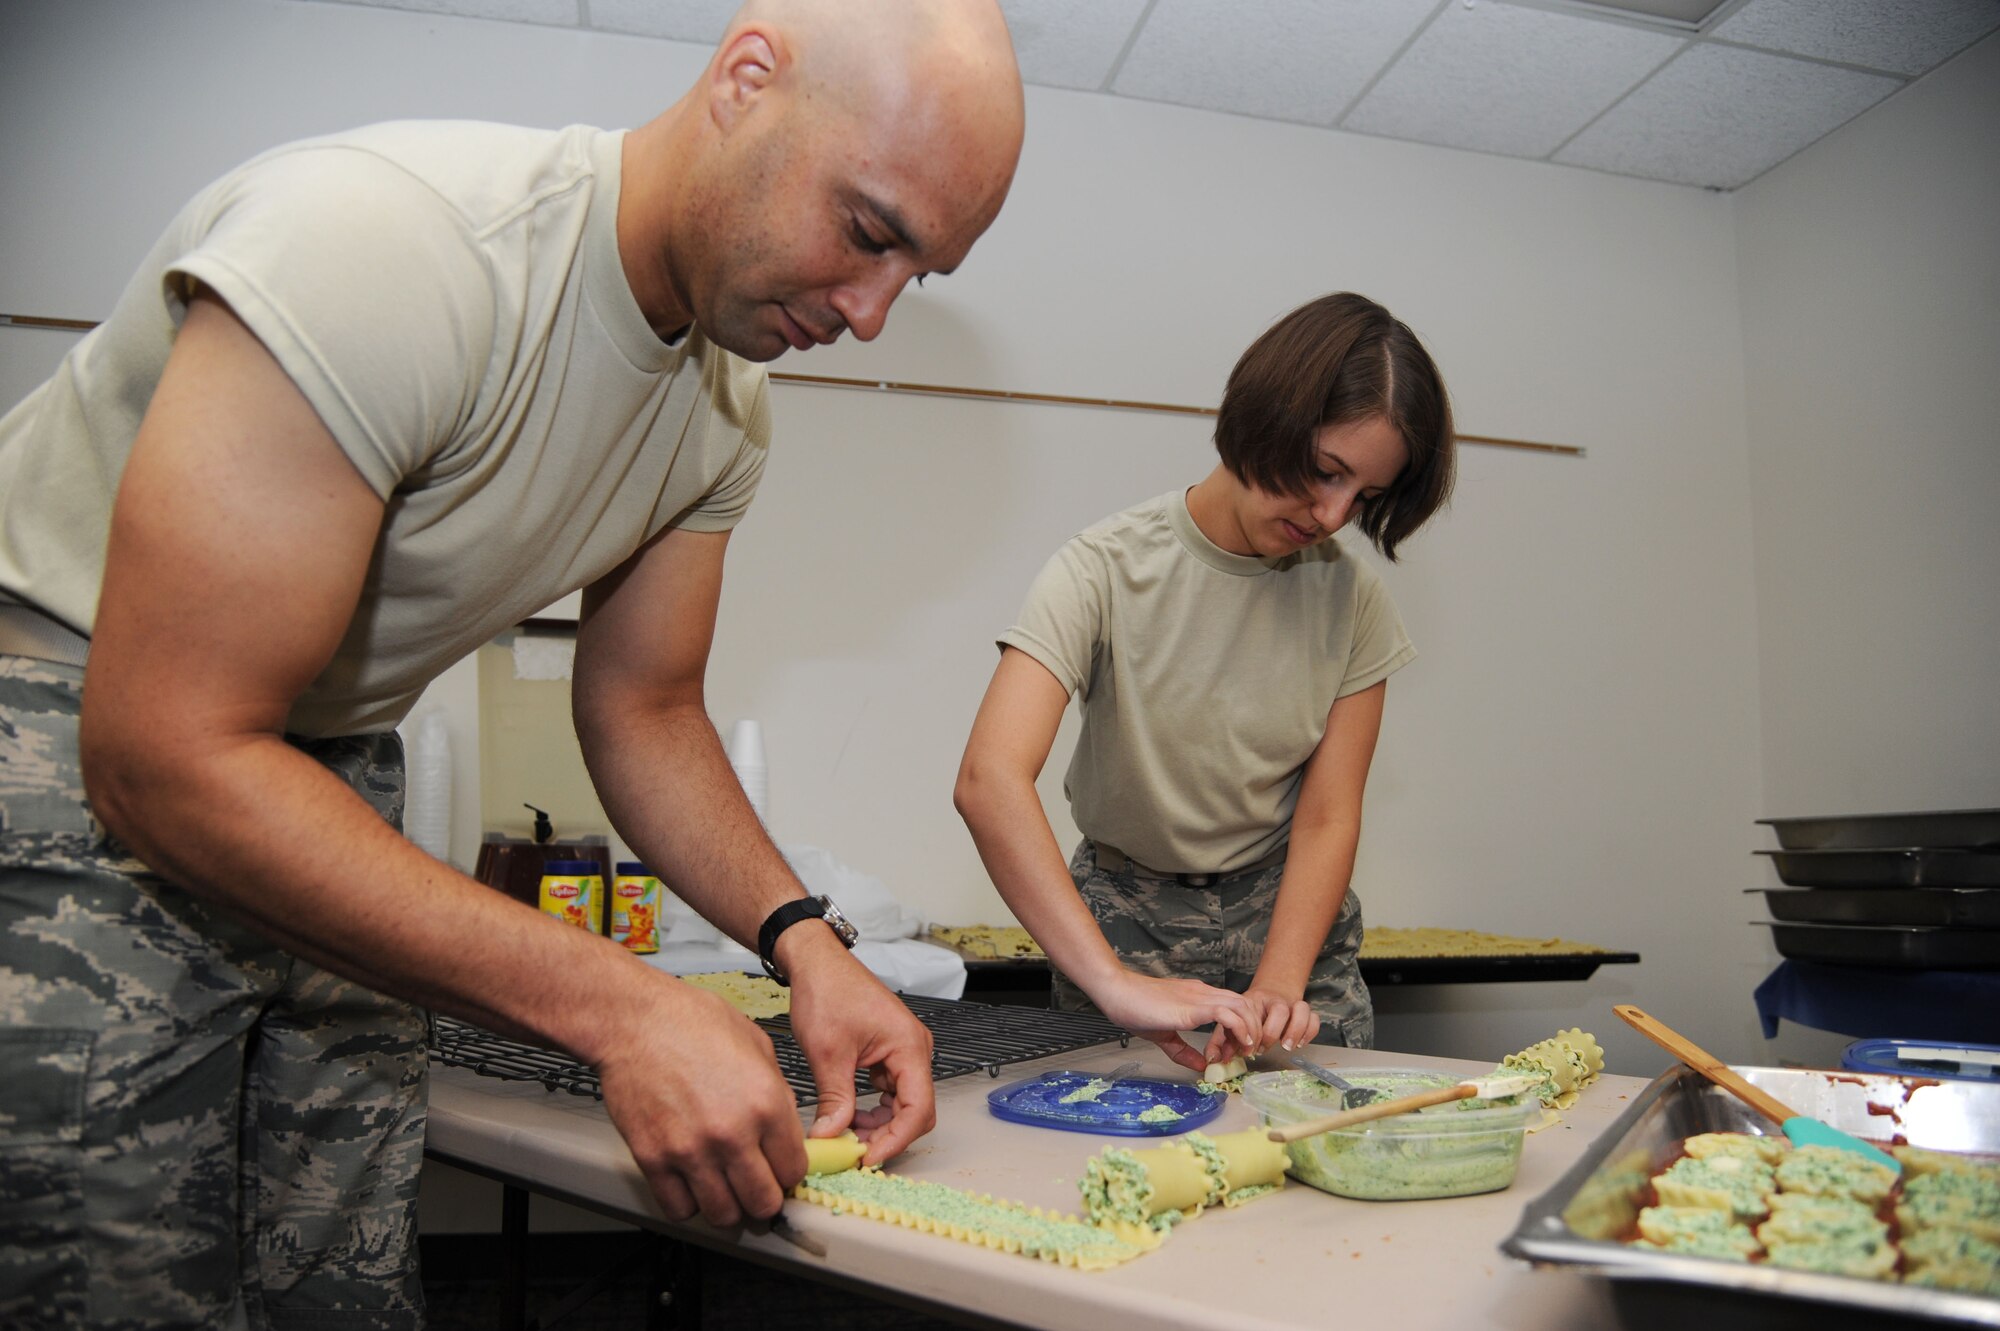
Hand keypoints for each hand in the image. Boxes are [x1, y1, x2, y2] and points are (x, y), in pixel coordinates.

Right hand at [593, 978, 807, 1228]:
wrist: (634, 1021)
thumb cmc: (691, 1022)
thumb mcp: (757, 1046)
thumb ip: (777, 1093)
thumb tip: (786, 1129)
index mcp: (766, 1103)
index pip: (795, 1170)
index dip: (789, 1173)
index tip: (780, 1169)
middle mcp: (732, 1134)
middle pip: (763, 1202)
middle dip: (764, 1198)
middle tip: (756, 1185)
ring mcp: (690, 1151)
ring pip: (723, 1215)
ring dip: (728, 1207)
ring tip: (724, 1188)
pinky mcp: (653, 1159)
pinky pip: (679, 1209)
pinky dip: (688, 1204)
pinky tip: (691, 1185)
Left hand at [786, 948, 936, 1164]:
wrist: (817, 963)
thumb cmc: (827, 991)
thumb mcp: (827, 1052)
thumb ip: (835, 1100)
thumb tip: (831, 1138)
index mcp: (909, 1047)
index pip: (918, 1109)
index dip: (895, 1139)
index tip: (867, 1157)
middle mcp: (915, 1050)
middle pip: (915, 1111)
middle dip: (886, 1135)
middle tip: (852, 1152)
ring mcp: (904, 1052)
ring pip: (903, 1104)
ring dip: (877, 1124)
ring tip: (844, 1134)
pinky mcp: (890, 1053)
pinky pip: (891, 1092)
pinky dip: (872, 1109)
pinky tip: (848, 1115)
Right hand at [1088, 970, 1263, 1073]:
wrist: (1118, 992)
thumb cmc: (1134, 1008)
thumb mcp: (1164, 1034)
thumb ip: (1183, 1050)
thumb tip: (1201, 1066)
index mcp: (1198, 997)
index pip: (1234, 1006)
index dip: (1242, 1027)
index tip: (1235, 1050)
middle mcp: (1203, 993)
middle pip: (1245, 1004)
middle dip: (1253, 1029)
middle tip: (1245, 1053)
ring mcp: (1199, 998)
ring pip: (1242, 1006)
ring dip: (1249, 1030)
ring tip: (1244, 1050)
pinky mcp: (1192, 1007)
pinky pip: (1227, 1013)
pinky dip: (1237, 1029)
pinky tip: (1235, 1045)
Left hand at [1201, 986, 1319, 1067]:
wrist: (1270, 994)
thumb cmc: (1248, 1013)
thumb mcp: (1231, 1021)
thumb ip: (1221, 1040)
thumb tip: (1212, 1060)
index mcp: (1254, 1000)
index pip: (1255, 1013)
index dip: (1252, 1034)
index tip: (1248, 1051)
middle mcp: (1276, 1000)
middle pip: (1280, 1009)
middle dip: (1273, 1032)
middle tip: (1264, 1048)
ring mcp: (1293, 1005)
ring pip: (1302, 1008)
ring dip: (1296, 1029)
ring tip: (1286, 1046)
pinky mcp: (1305, 1013)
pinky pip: (1314, 1018)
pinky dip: (1310, 1031)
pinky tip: (1300, 1044)